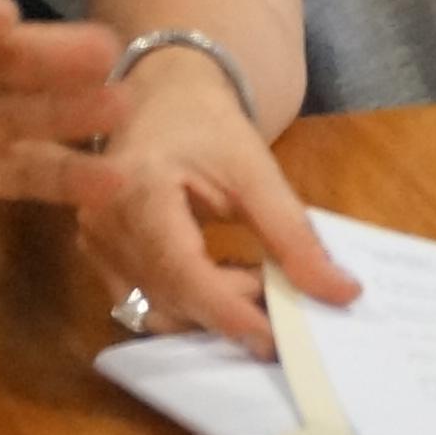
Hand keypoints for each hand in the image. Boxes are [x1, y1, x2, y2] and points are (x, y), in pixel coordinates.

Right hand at [76, 50, 354, 349]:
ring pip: (157, 307)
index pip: (183, 273)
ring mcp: (94, 243)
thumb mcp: (256, 169)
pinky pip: (144, 299)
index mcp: (137, 191)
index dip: (231, 313)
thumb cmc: (206, 123)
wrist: (161, 95)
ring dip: (212, 308)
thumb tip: (341, 293)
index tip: (277, 339)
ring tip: (257, 277)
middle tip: (284, 301)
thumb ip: (294, 234)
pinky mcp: (98, 256)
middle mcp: (103, 224)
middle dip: (231, 310)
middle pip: (170, 298)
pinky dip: (191, 302)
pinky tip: (225, 276)